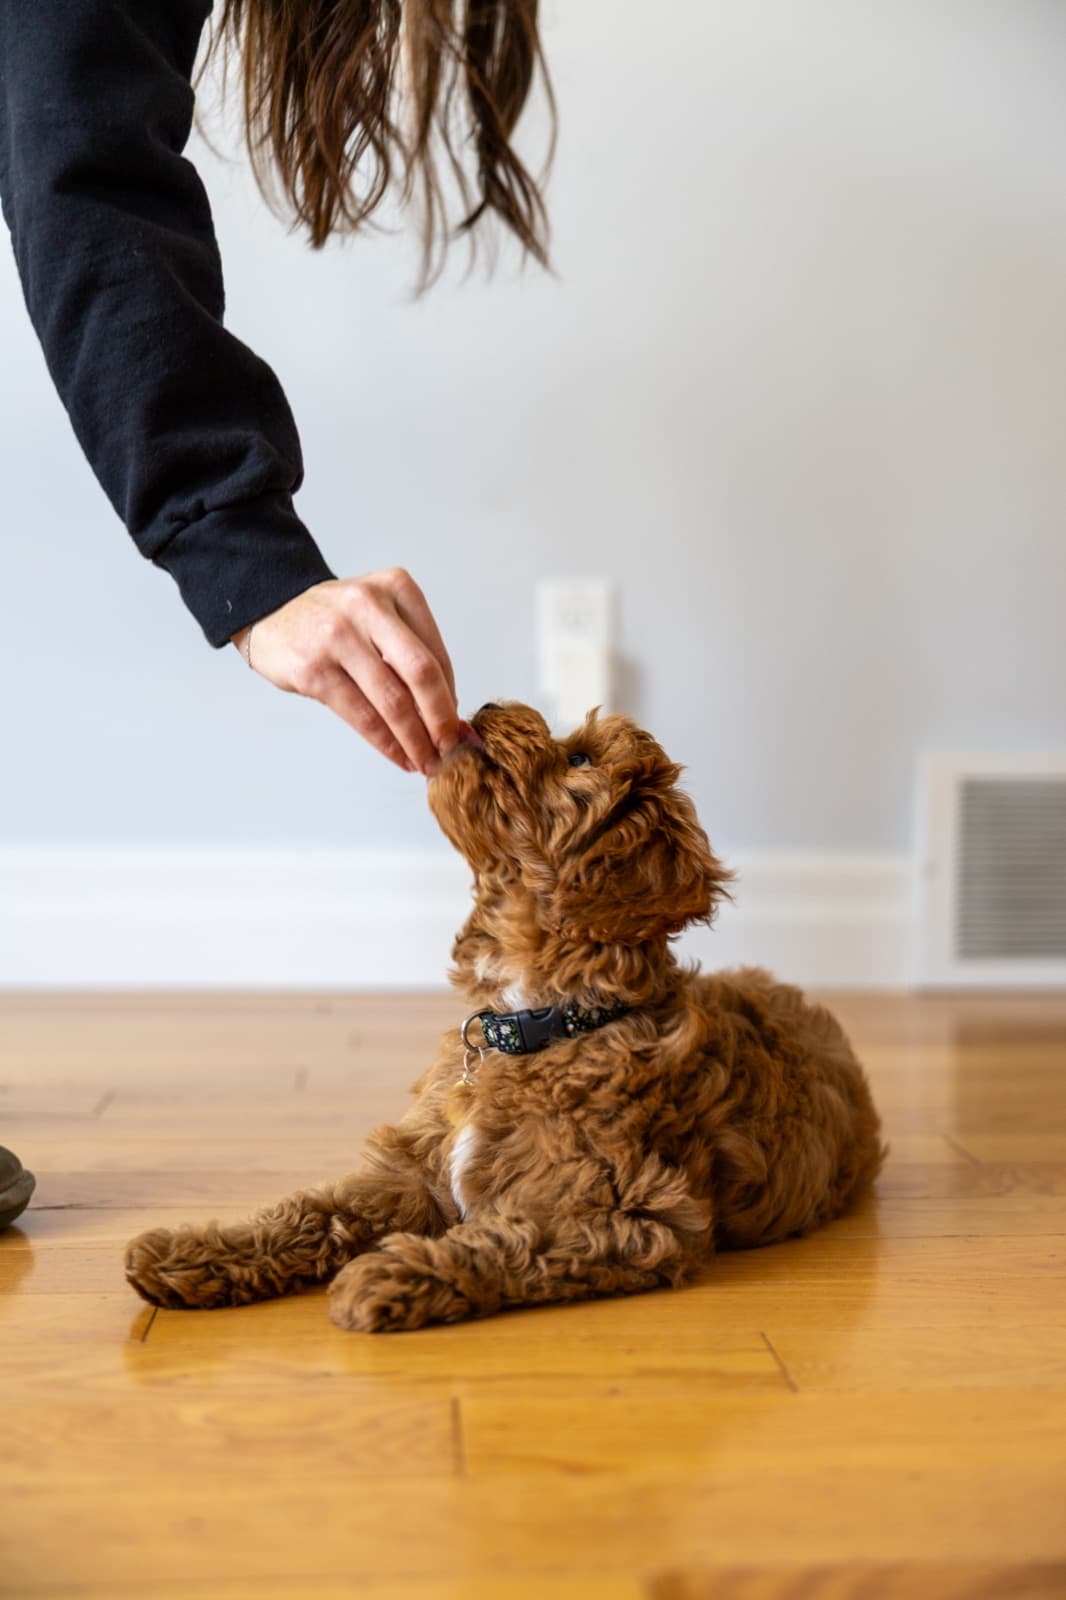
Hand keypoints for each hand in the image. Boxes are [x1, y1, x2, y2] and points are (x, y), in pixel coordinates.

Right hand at [231, 570, 458, 773]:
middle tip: (450, 748)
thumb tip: (448, 710)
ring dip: (414, 740)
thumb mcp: (378, 613)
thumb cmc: (332, 618)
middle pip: (421, 673)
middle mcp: (368, 606)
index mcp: (396, 588)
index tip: (455, 725)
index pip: (436, 653)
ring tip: (425, 760)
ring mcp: (338, 637)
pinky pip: (360, 715)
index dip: (450, 696)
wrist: (270, 610)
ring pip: (391, 701)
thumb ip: (411, 651)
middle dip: (441, 719)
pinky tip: (397, 754)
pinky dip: (385, 742)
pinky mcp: (313, 669)